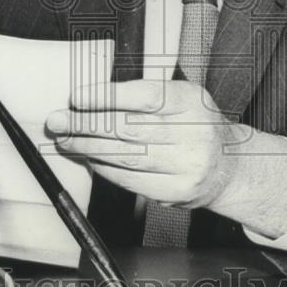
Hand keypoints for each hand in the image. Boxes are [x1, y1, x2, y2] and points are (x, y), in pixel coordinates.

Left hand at [47, 79, 286, 235]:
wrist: (228, 165)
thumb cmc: (194, 123)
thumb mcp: (181, 97)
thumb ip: (143, 95)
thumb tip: (90, 99)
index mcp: (191, 101)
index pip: (145, 96)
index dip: (108, 96)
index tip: (77, 97)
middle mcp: (192, 132)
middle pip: (128, 128)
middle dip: (85, 125)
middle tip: (58, 122)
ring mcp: (186, 165)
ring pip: (125, 156)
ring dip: (88, 148)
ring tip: (65, 140)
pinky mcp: (176, 191)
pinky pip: (130, 180)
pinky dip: (104, 169)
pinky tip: (88, 160)